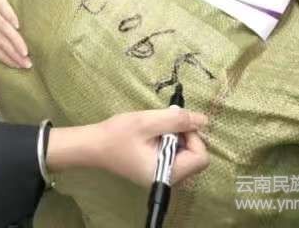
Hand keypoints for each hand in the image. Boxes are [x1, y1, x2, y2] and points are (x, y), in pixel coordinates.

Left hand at [0, 0, 30, 68]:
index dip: (5, 58)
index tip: (17, 66)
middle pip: (1, 41)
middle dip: (15, 54)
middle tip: (27, 64)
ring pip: (5, 28)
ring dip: (16, 41)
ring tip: (26, 51)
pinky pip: (6, 10)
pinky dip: (11, 18)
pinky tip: (18, 28)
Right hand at [47, 109, 208, 186]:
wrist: (94, 145)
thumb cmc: (118, 134)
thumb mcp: (147, 122)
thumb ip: (176, 120)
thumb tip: (204, 119)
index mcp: (168, 173)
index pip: (200, 157)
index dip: (194, 136)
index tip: (176, 123)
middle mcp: (169, 179)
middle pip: (195, 156)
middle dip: (184, 135)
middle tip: (163, 124)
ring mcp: (163, 175)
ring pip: (185, 153)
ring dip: (176, 136)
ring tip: (154, 128)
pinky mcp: (158, 168)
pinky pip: (175, 154)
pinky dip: (169, 140)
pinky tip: (152, 134)